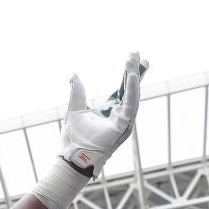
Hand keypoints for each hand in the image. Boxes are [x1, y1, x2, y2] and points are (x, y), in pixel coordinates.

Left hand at [60, 52, 147, 176]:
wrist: (72, 156)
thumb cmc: (74, 139)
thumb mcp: (75, 108)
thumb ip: (77, 91)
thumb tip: (74, 74)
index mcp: (112, 111)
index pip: (123, 89)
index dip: (127, 73)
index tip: (132, 57)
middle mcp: (121, 115)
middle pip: (131, 90)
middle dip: (134, 71)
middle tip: (137, 52)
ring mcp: (124, 122)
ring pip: (133, 95)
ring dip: (133, 77)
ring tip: (132, 59)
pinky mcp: (123, 127)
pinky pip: (130, 106)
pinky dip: (132, 91)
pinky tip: (131, 77)